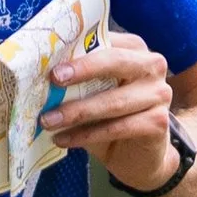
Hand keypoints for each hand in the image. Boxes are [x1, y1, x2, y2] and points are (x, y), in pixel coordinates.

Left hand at [41, 28, 181, 194]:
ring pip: (113, 101)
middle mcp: (151, 66)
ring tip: (48, 121)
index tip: (52, 58)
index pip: (106, 40)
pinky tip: (63, 139)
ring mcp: (159, 94)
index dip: (78, 46)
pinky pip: (117, 127)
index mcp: (134, 49)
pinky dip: (86, 135)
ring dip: (76, 112)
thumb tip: (38, 76)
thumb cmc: (110, 116)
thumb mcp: (94, 92)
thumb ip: (78, 79)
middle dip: (82, 70)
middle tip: (54, 80)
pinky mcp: (158, 123)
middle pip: (115, 61)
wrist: (138, 156)